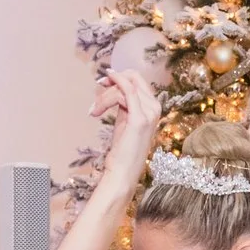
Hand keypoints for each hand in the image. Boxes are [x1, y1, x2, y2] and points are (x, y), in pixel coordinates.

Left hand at [92, 69, 161, 186]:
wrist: (123, 172)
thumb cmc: (123, 150)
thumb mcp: (125, 121)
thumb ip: (124, 104)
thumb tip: (115, 85)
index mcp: (153, 108)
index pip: (138, 81)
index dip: (121, 77)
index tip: (104, 82)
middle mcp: (155, 108)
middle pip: (133, 79)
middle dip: (114, 81)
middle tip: (98, 87)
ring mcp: (149, 113)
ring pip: (125, 86)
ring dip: (105, 95)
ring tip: (94, 111)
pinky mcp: (139, 119)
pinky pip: (127, 90)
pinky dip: (115, 83)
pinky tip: (105, 82)